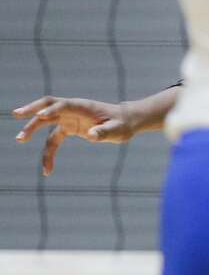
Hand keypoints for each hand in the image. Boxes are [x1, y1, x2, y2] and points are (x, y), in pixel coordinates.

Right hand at [13, 96, 138, 175]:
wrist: (126, 122)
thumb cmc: (123, 124)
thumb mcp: (117, 130)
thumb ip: (104, 132)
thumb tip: (92, 135)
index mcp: (84, 107)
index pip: (64, 104)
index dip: (52, 109)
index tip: (40, 115)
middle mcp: (73, 110)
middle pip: (49, 106)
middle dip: (32, 110)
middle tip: (16, 114)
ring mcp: (69, 119)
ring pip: (46, 122)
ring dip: (32, 129)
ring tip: (19, 139)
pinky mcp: (69, 129)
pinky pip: (53, 140)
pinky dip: (48, 153)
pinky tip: (47, 170)